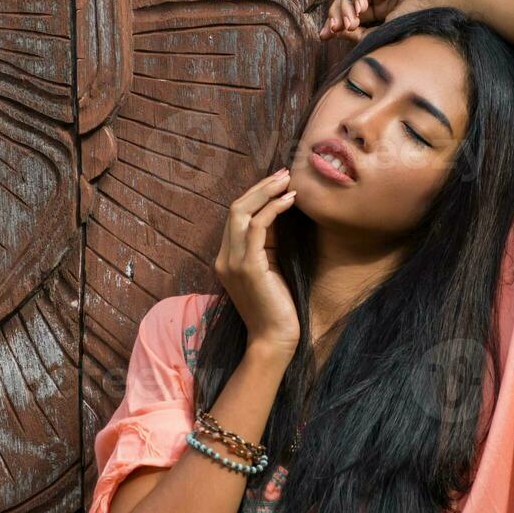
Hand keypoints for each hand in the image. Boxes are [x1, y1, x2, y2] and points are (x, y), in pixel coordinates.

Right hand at [216, 169, 300, 353]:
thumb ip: (269, 244)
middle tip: (284, 173)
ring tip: (288, 180)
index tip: (278, 182)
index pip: (236, 217)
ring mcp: (233, 263)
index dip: (256, 195)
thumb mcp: (271, 268)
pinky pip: (256, 228)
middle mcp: (224, 259)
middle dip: (260, 187)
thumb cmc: (277, 307)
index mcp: (227, 259)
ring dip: (266, 192)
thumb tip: (280, 212)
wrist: (273, 340)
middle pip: (235, 209)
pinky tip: (290, 201)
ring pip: (241, 213)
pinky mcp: (248, 268)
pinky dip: (273, 210)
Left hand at [318, 0, 468, 42]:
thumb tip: (335, 32)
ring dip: (347, 5)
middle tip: (333, 29)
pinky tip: (361, 9)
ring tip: (350, 24)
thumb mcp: (385, 30)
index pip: (352, 11)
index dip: (337, 21)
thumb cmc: (423, 21)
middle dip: (337, 13)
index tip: (325, 36)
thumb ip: (361, 32)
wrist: (448, 6)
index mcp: (381, 6)